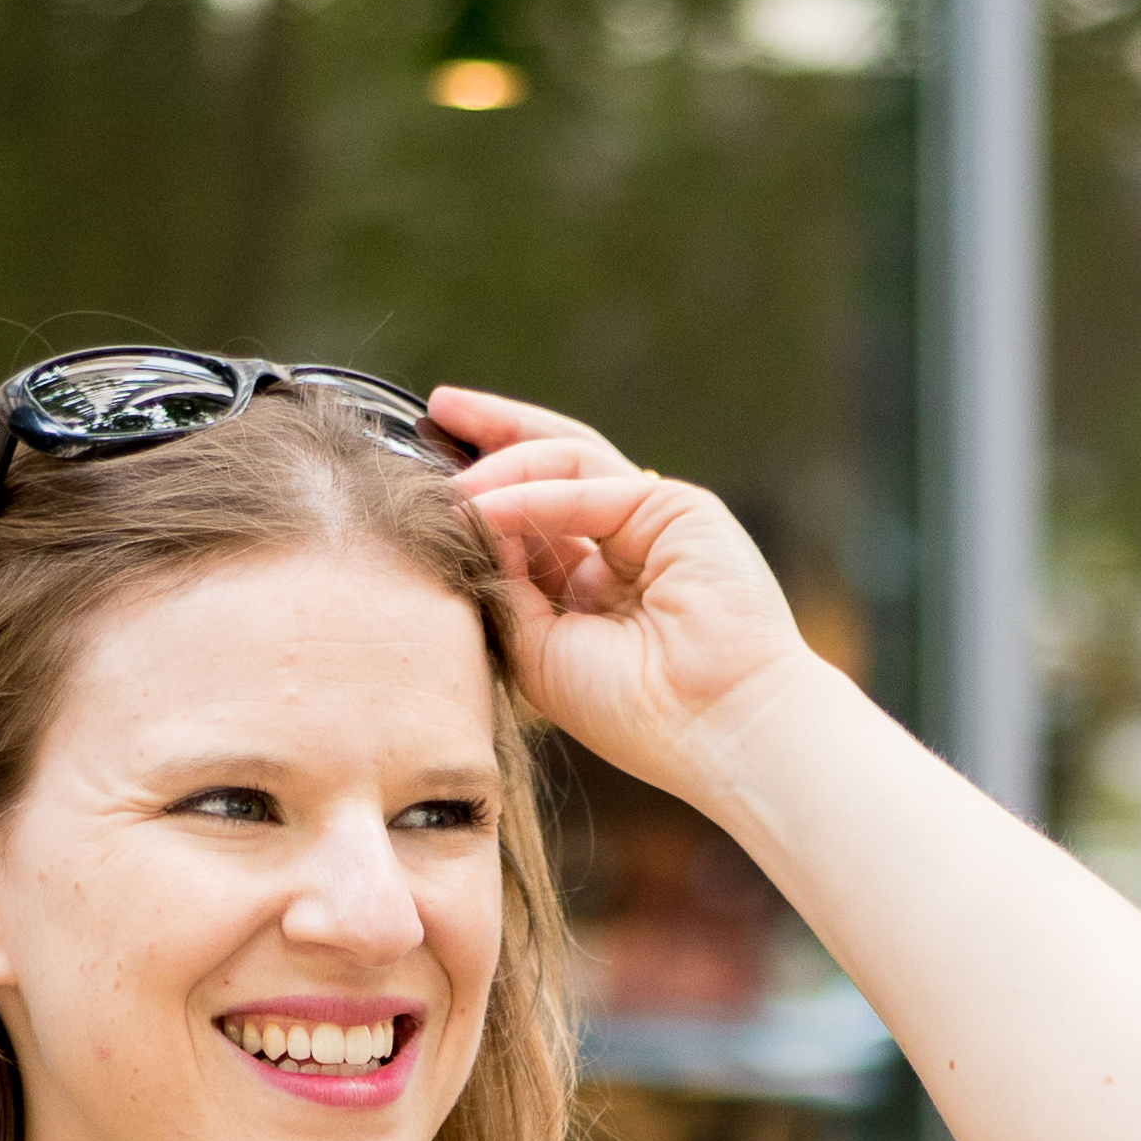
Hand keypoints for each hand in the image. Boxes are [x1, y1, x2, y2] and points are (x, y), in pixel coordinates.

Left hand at [432, 385, 826, 787]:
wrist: (715, 730)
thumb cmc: (634, 712)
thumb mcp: (540, 649)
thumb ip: (506, 583)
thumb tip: (469, 519)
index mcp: (598, 584)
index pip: (534, 516)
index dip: (482, 493)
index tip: (426, 483)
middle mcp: (627, 544)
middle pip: (553, 466)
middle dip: (493, 436)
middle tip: (436, 411)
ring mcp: (655, 520)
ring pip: (570, 459)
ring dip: (503, 456)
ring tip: (447, 475)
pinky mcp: (678, 508)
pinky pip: (591, 485)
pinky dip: (534, 494)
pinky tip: (483, 506)